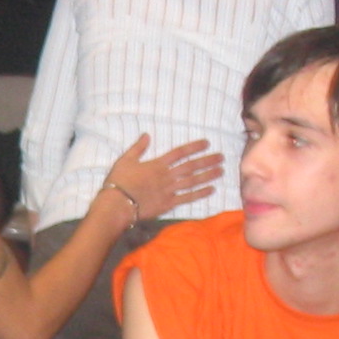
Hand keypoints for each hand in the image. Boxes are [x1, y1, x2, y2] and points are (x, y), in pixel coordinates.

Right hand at [104, 134, 223, 221]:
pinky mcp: (168, 204)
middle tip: (221, 157)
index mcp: (157, 164)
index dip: (194, 147)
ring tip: (221, 171)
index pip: (180, 153)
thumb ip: (138, 148)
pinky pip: (188, 198)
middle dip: (207, 161)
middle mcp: (167, 176)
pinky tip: (211, 190)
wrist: (117, 204)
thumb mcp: (125, 160)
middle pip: (191, 166)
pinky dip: (200, 194)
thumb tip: (147, 135)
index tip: (207, 143)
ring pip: (193, 181)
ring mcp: (169, 190)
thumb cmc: (118, 182)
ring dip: (208, 175)